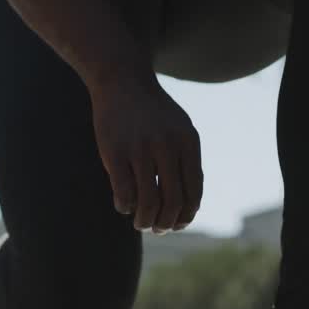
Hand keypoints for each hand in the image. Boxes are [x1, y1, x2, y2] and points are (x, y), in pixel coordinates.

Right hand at [90, 75, 202, 232]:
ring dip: (145, 221)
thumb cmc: (152, 112)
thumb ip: (186, 162)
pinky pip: (124, 193)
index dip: (187, 215)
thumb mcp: (179, 129)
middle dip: (166, 223)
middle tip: (157, 228)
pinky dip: (125, 207)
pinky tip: (124, 205)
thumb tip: (188, 207)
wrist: (122, 80)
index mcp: (188, 142)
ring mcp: (140, 149)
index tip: (177, 224)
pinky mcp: (115, 152)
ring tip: (141, 223)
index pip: (194, 192)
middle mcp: (167, 146)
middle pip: (173, 202)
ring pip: (148, 203)